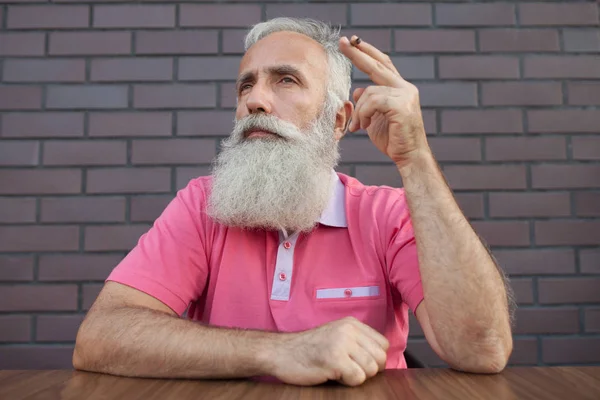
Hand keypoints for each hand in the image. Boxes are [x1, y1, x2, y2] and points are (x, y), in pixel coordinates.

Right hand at [270, 317, 388, 386]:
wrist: (280, 352)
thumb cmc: (307, 349)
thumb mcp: (336, 336)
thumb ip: (357, 342)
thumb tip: (380, 360)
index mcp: (351, 323)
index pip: (383, 344)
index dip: (375, 358)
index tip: (359, 363)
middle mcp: (348, 330)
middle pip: (380, 358)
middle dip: (368, 370)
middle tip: (349, 370)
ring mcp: (341, 344)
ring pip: (371, 369)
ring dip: (357, 376)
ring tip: (339, 371)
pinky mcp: (334, 359)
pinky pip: (358, 378)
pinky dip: (348, 382)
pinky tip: (333, 375)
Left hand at [339, 36, 429, 168]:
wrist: (409, 156)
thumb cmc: (392, 139)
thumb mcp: (374, 118)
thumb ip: (367, 103)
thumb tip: (357, 90)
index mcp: (399, 88)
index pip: (382, 64)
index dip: (368, 51)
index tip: (353, 41)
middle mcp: (405, 88)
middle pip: (377, 65)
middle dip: (357, 53)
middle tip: (342, 42)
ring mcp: (405, 95)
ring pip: (369, 92)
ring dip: (359, 111)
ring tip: (358, 126)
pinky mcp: (401, 106)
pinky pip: (372, 102)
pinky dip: (363, 114)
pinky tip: (362, 127)